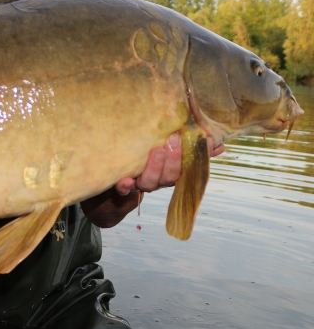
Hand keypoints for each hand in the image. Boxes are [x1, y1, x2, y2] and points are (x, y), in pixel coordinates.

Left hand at [82, 133, 224, 227]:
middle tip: (173, 139)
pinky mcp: (119, 186)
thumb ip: (189, 147)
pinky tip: (125, 179)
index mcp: (167, 173)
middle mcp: (155, 181)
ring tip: (156, 150)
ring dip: (155, 168)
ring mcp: (137, 184)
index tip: (207, 140)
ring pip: (149, 183)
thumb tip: (219, 143)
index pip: (188, 167)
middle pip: (169, 177)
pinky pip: (122, 189)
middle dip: (174, 159)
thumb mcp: (165, 151)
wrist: (109, 184)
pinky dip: (125, 185)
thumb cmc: (141, 162)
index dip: (199, 156)